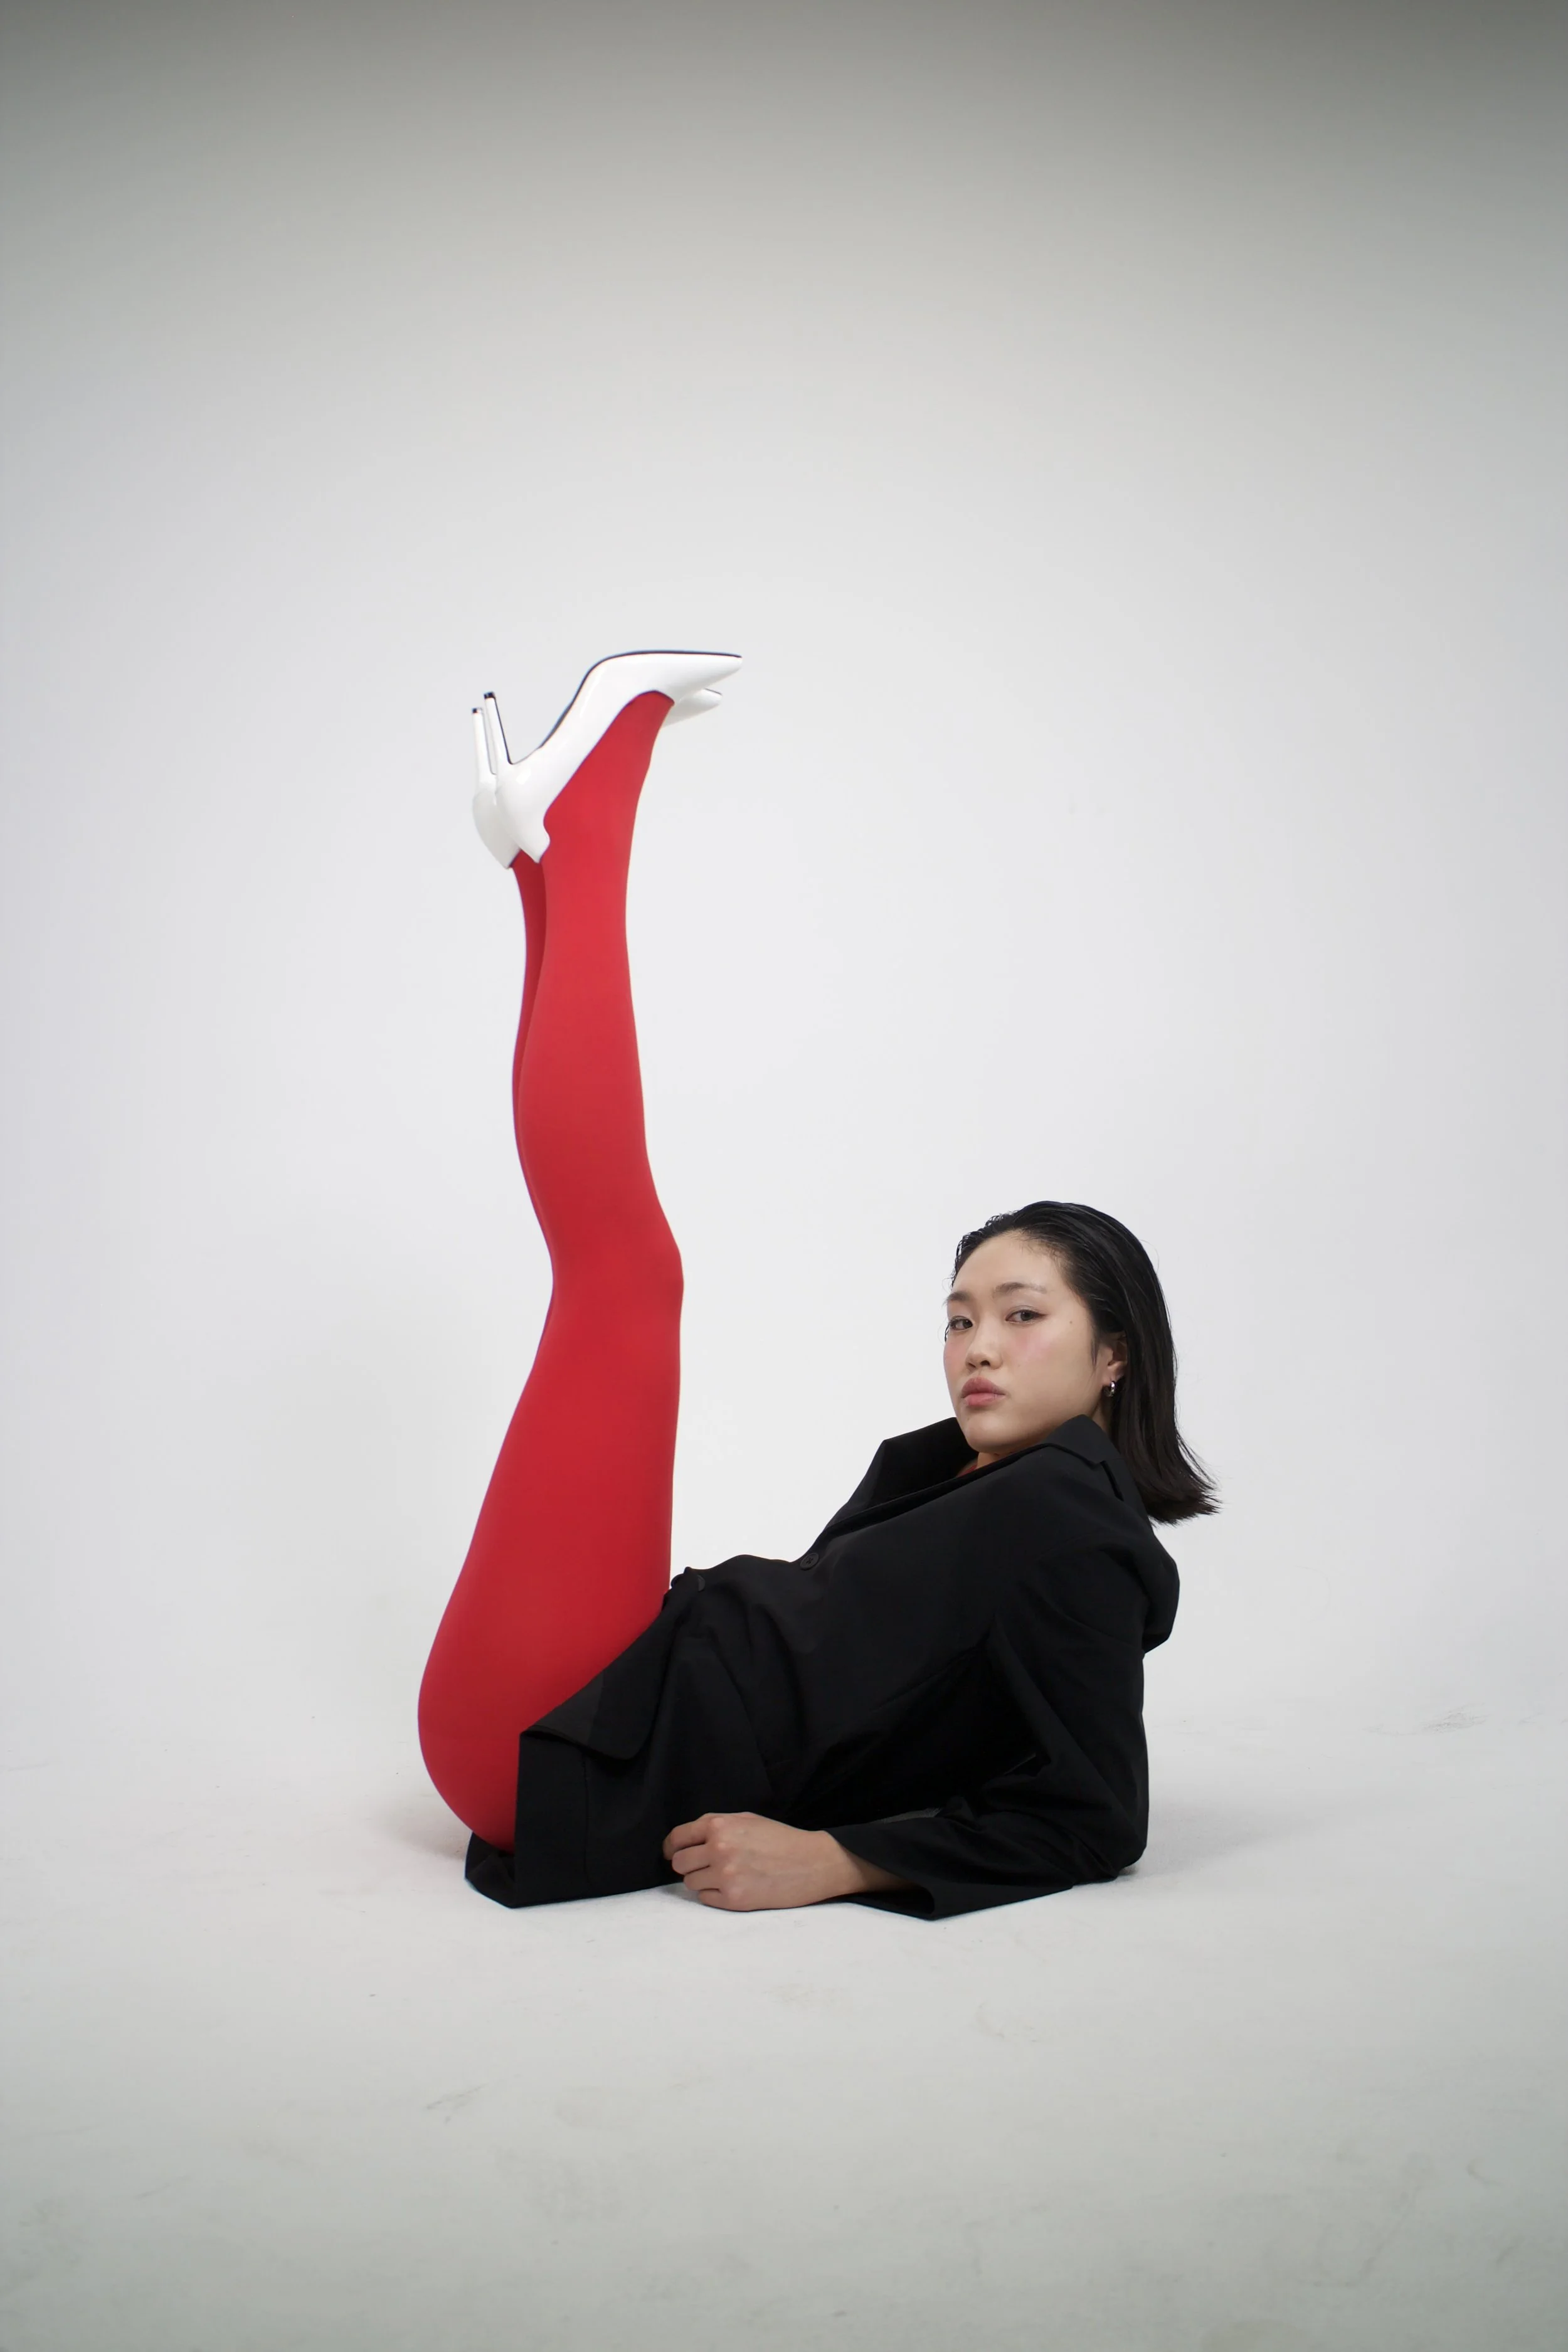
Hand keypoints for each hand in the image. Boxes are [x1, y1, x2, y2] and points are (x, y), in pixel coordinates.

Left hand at [661, 1812, 907, 1910]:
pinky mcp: (734, 1900)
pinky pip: (706, 1899)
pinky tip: (736, 1887)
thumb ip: (715, 1827)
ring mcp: (725, 1875)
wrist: (813, 1863)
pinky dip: (715, 1895)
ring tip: (727, 1876)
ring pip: (691, 1883)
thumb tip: (683, 1843)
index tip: (672, 1853)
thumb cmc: (780, 1839)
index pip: (677, 1838)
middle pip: (680, 1863)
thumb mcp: (746, 1820)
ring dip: (703, 1881)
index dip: (671, 1847)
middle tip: (706, 1866)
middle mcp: (718, 1848)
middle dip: (689, 1865)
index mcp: (719, 1825)